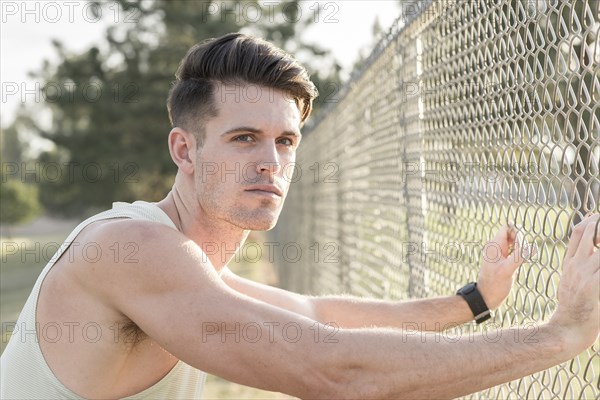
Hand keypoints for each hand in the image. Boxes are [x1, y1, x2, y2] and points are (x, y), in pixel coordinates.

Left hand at [476, 224, 529, 309]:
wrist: (486, 297)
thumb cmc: (495, 285)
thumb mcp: (508, 270)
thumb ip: (519, 256)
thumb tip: (531, 247)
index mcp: (494, 245)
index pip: (507, 228)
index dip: (517, 233)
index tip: (522, 246)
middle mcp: (495, 247)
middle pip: (511, 234)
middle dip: (520, 241)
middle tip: (523, 255)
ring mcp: (498, 253)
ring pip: (513, 243)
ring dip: (521, 248)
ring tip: (523, 259)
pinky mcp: (502, 260)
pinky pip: (513, 251)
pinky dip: (519, 254)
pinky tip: (522, 262)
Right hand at [549, 213, 599, 354]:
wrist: (567, 328)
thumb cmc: (573, 308)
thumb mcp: (569, 282)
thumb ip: (577, 267)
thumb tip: (588, 255)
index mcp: (570, 263)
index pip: (578, 232)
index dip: (590, 221)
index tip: (597, 217)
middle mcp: (577, 265)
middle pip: (590, 232)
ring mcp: (585, 274)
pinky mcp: (594, 285)